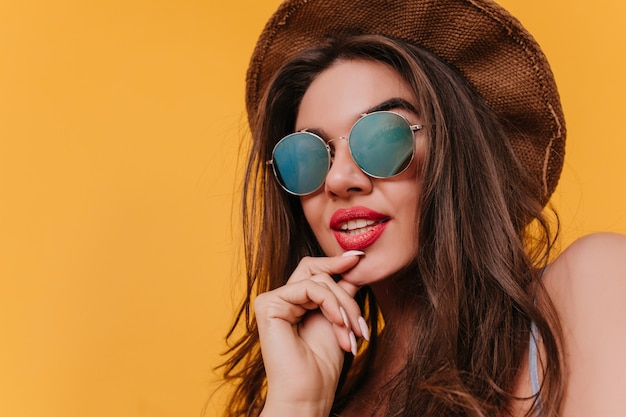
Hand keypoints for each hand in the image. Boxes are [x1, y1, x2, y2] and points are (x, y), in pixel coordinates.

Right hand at [254, 252, 367, 416]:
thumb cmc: (322, 364)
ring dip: (343, 306)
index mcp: (294, 302)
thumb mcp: (338, 319)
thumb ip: (341, 292)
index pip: (314, 272)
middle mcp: (280, 299)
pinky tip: (339, 324)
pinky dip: (331, 304)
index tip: (359, 257)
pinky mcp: (268, 304)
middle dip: (345, 294)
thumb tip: (354, 264)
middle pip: (318, 273)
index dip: (335, 262)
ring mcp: (272, 300)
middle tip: (360, 323)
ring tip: (352, 333)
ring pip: (318, 280)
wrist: (309, 393)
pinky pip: (309, 288)